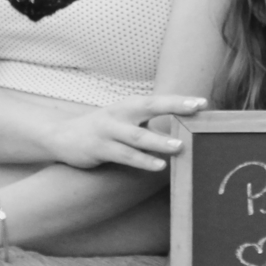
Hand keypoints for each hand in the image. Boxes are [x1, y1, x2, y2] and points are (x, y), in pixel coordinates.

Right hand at [46, 95, 205, 170]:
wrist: (62, 137)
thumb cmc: (105, 129)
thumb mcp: (125, 119)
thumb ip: (149, 122)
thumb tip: (183, 129)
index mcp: (129, 105)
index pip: (158, 100)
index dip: (180, 100)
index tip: (203, 102)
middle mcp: (120, 114)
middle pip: (149, 107)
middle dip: (174, 106)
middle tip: (196, 110)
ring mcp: (108, 131)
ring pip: (137, 136)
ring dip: (159, 141)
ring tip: (180, 146)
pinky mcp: (99, 149)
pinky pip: (124, 156)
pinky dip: (142, 160)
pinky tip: (158, 165)